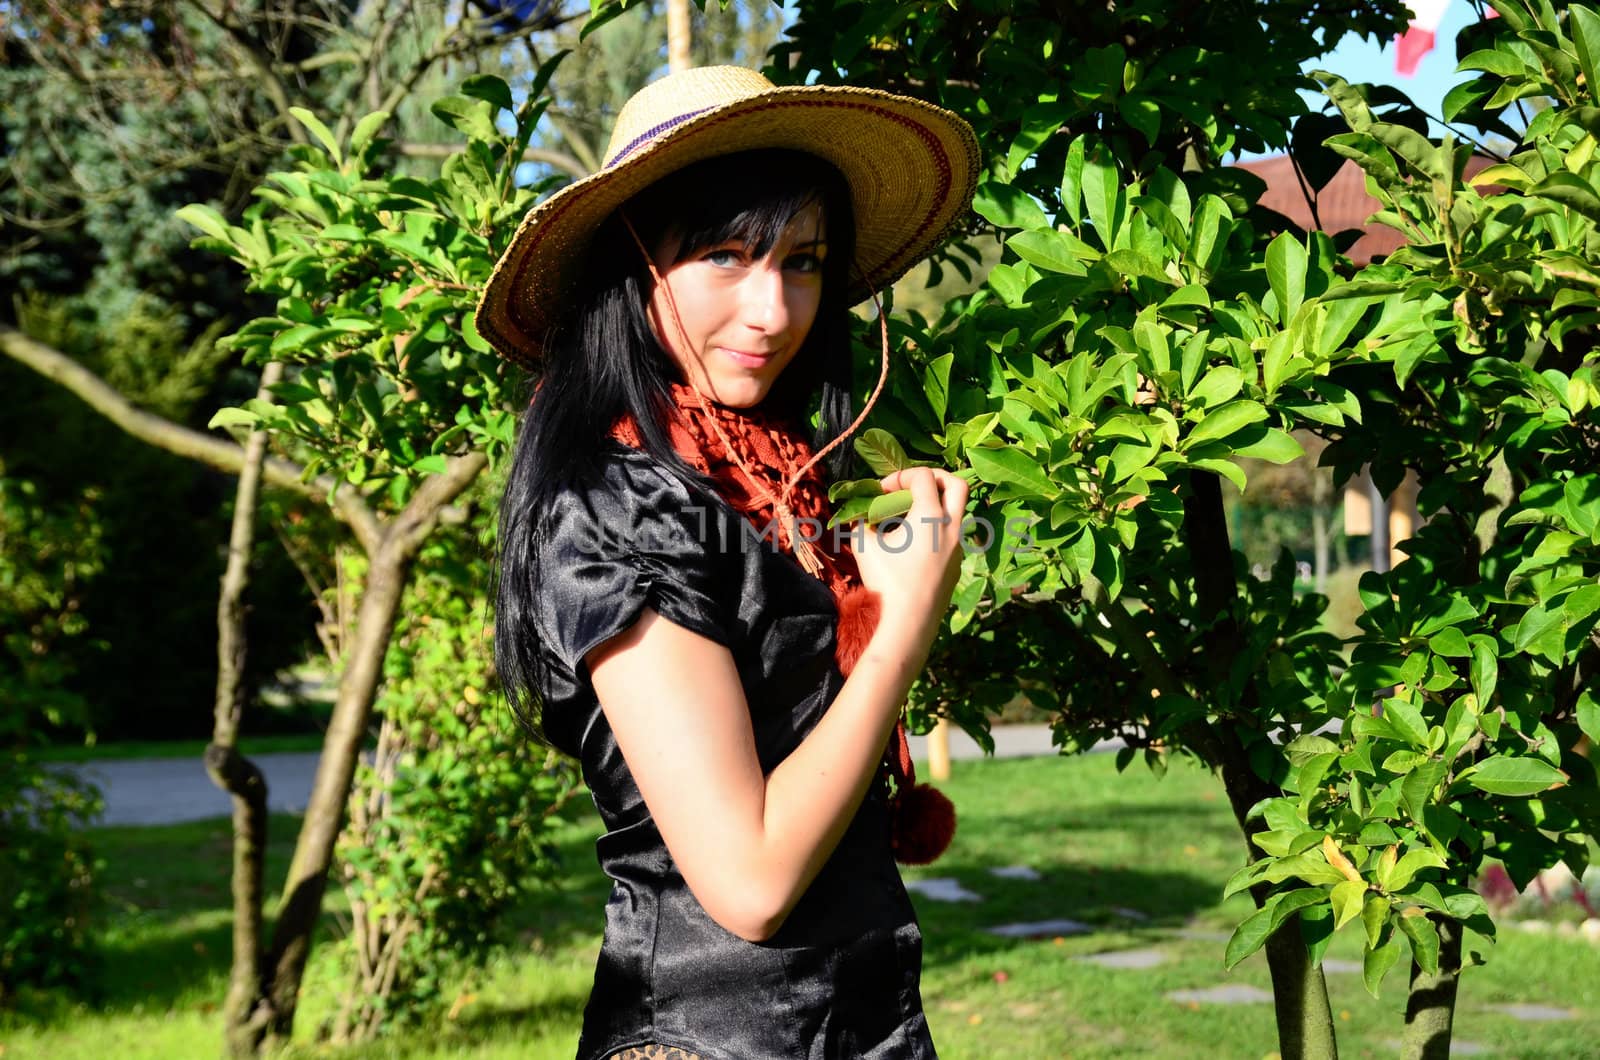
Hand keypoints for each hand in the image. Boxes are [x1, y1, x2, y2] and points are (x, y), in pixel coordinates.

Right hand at [852, 466, 968, 646]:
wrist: (909, 621)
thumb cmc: (886, 580)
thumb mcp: (863, 546)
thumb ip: (860, 523)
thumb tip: (860, 517)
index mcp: (931, 515)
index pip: (924, 476)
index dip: (901, 476)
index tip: (883, 491)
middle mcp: (951, 526)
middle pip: (956, 484)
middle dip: (935, 478)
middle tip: (913, 487)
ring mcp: (958, 547)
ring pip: (955, 512)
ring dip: (935, 507)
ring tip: (908, 520)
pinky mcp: (957, 565)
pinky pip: (951, 537)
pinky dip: (935, 530)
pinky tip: (913, 547)